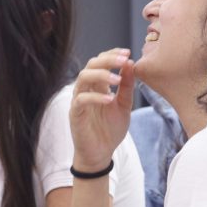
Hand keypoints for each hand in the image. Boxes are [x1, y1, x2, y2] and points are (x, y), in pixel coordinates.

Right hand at [70, 48, 135, 171]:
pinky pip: (81, 99)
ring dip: (101, 75)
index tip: (128, 53)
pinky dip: (95, 97)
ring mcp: (79, 100)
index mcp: (98, 85)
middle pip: (91, 65)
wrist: (101, 153)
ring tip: (117, 80)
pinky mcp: (75, 113)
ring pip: (83, 78)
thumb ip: (127, 86)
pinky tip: (110, 99)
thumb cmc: (110, 129)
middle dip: (107, 60)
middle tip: (123, 60)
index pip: (100, 61)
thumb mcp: (124, 105)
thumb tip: (131, 64)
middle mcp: (87, 89)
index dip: (112, 54)